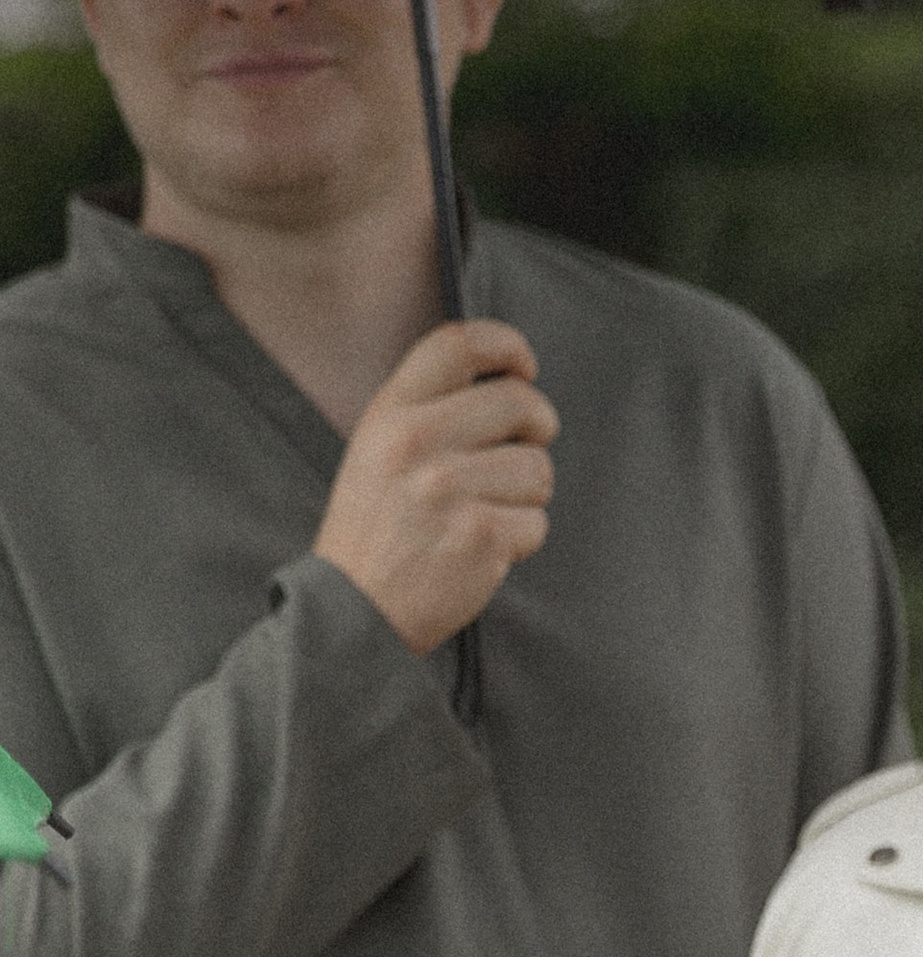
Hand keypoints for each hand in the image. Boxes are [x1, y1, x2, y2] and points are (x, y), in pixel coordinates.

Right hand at [313, 320, 556, 653]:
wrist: (351, 613)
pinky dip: (520, 541)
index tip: (525, 369)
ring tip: (484, 516)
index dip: (506, 346)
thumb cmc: (375, 531)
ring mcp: (448, 489)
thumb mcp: (376, 451)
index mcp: (390, 413)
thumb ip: (429, 411)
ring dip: (527, 496)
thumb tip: (511, 383)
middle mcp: (416, 442)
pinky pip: (536, 523)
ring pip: (538, 469)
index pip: (458, 343)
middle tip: (525, 453)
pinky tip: (481, 551)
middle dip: (539, 428)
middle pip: (521, 402)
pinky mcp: (479, 535)